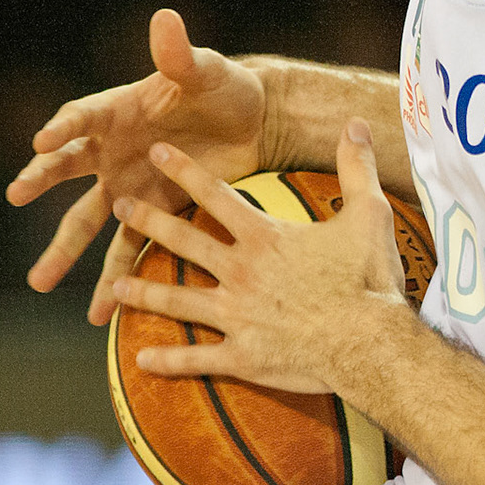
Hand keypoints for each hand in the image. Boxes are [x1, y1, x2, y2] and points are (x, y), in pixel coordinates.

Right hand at [7, 9, 265, 323]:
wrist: (255, 122)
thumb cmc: (225, 88)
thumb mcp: (206, 71)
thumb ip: (181, 54)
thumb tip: (165, 18)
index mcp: (119, 112)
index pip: (81, 119)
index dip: (63, 128)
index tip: (43, 142)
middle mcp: (114, 151)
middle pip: (68, 170)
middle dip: (42, 182)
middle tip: (16, 195)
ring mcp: (130, 185)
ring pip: (90, 222)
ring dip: (64, 252)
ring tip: (38, 283)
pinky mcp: (156, 212)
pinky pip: (131, 248)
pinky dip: (119, 278)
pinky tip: (102, 312)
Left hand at [105, 121, 406, 394]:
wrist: (368, 342)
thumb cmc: (369, 279)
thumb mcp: (369, 215)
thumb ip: (357, 168)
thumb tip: (355, 124)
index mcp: (265, 238)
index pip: (215, 195)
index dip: (183, 171)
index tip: (156, 152)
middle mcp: (241, 273)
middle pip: (183, 242)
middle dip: (148, 221)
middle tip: (119, 207)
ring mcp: (237, 316)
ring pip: (177, 301)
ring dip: (142, 291)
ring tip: (114, 284)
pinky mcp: (242, 355)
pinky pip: (196, 359)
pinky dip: (168, 360)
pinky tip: (141, 360)